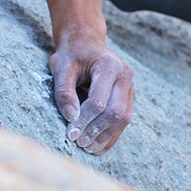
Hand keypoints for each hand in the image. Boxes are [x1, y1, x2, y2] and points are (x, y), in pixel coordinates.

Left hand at [48, 23, 134, 154]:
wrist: (85, 42)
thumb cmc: (71, 55)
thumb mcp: (60, 68)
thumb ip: (64, 92)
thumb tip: (72, 118)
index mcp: (108, 65)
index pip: (98, 101)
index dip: (84, 120)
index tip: (70, 133)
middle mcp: (125, 75)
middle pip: (116, 112)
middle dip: (96, 131)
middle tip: (79, 142)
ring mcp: (130, 86)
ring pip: (124, 119)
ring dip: (106, 136)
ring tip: (88, 148)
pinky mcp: (129, 96)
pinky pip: (125, 119)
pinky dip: (112, 135)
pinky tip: (99, 146)